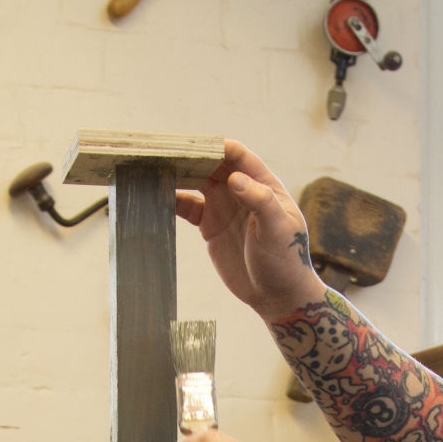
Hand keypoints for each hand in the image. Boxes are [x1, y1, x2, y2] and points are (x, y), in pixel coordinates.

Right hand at [175, 139, 329, 321]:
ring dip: (179, 174)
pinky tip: (158, 195)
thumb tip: (235, 178)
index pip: (239, 157)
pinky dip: (174, 199)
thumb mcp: (277, 230)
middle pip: (213, 165)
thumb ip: (260, 201)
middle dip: (193, 157)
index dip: (218, 147)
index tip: (196, 145)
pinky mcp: (210, 225)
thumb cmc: (286, 261)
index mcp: (263, 185)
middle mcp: (242, 191)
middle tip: (167, 151)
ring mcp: (224, 207)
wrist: (277, 296)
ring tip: (156, 168)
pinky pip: (188, 206)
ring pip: (198, 181)